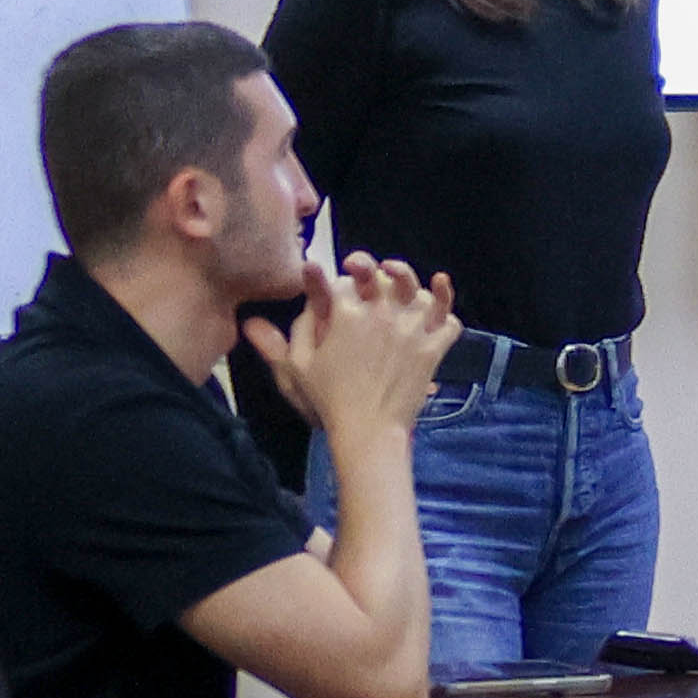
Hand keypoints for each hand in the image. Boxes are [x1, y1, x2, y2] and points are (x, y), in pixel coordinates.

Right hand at [279, 253, 460, 440]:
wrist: (369, 431)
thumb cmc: (329, 400)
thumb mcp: (297, 369)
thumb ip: (277, 342)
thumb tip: (249, 321)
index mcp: (344, 314)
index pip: (337, 280)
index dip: (330, 275)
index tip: (322, 271)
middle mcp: (380, 313)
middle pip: (379, 273)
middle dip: (367, 266)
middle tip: (363, 270)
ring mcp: (410, 328)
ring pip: (416, 289)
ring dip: (409, 280)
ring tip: (399, 279)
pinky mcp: (432, 347)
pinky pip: (448, 318)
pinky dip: (446, 305)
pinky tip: (439, 292)